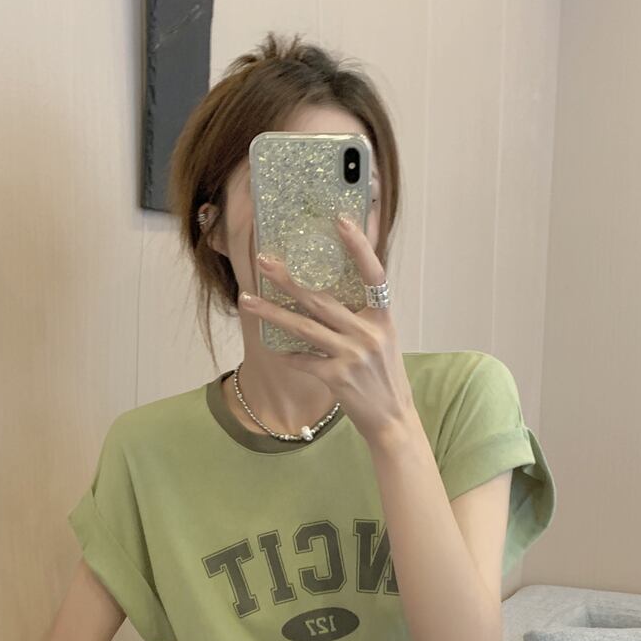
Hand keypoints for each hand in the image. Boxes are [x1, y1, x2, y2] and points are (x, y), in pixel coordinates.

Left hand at [240, 214, 415, 444]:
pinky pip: (303, 360)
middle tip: (263, 261)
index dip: (359, 246)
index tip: (341, 220)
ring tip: (248, 300)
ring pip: (305, 328)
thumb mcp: (382, 340)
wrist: (393, 420)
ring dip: (272, 313)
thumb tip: (330, 291)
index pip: (373, 273)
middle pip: (322, 299)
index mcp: (383, 317)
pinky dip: (287, 353)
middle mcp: (369, 333)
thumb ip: (363, 315)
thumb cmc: (384, 377)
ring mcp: (353, 356)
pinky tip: (271, 346)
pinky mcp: (338, 378)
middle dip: (289, 279)